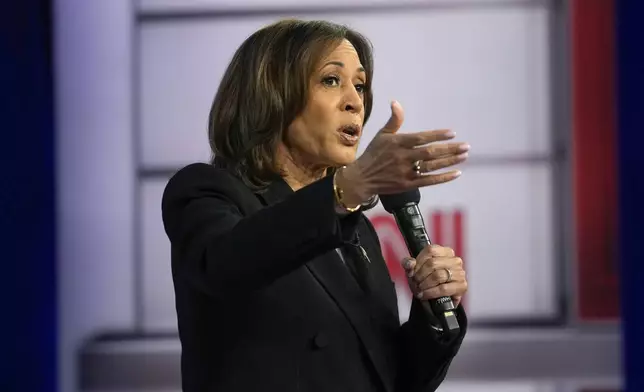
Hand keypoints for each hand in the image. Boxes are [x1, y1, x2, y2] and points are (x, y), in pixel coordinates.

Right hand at [337, 101, 469, 204]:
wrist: (362, 178)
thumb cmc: (373, 154)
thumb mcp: (382, 135)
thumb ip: (393, 120)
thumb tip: (396, 102)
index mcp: (397, 143)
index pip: (421, 138)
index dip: (437, 135)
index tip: (452, 133)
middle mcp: (402, 157)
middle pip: (430, 153)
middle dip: (450, 149)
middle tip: (465, 146)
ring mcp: (405, 172)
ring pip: (432, 166)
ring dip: (449, 161)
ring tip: (464, 156)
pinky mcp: (407, 184)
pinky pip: (429, 181)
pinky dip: (443, 178)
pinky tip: (456, 173)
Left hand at [401, 244, 467, 307]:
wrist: (435, 298)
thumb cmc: (426, 280)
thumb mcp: (415, 270)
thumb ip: (409, 264)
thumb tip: (410, 263)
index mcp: (445, 251)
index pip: (430, 250)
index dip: (418, 261)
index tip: (412, 271)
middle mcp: (455, 260)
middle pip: (433, 263)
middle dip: (420, 275)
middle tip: (415, 282)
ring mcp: (460, 273)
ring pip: (438, 276)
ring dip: (425, 284)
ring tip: (419, 289)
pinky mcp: (462, 286)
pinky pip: (444, 288)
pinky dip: (431, 292)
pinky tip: (425, 294)